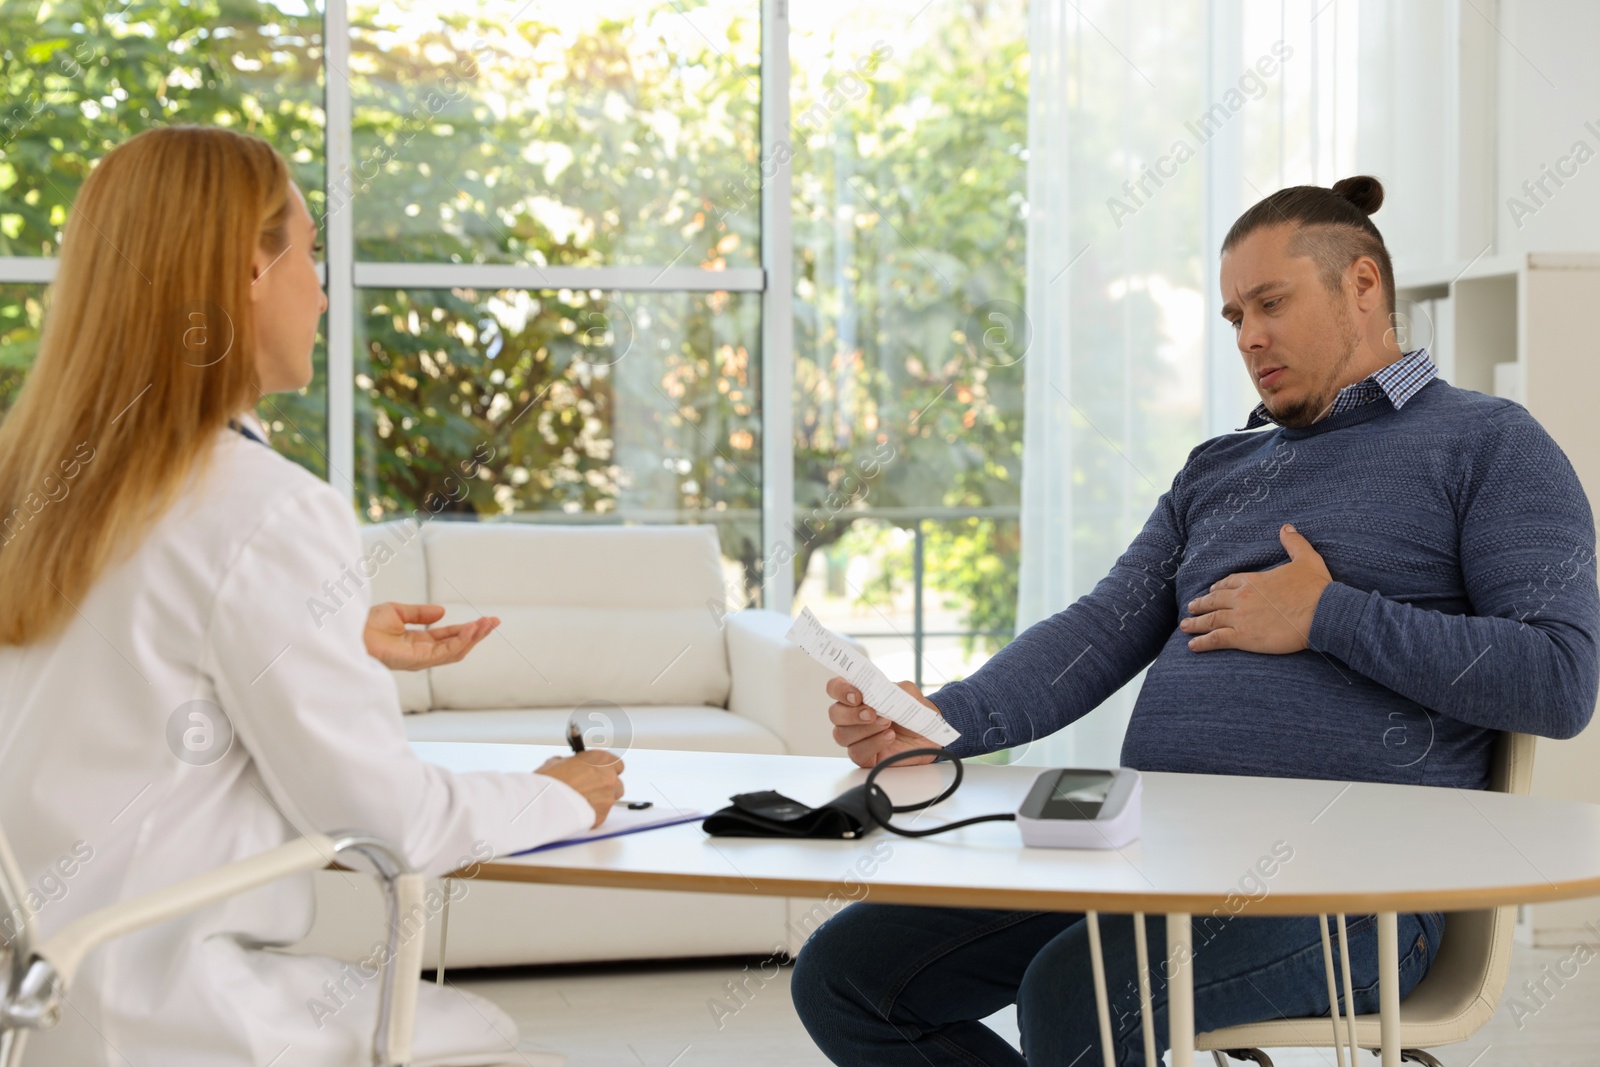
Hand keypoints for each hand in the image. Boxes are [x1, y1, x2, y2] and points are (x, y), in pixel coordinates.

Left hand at [363, 602, 499, 671]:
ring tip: (489, 623)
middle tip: (495, 620)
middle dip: (477, 633)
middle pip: (457, 645)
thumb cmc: (365, 626)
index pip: (448, 636)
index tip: (484, 619)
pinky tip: (472, 628)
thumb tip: (442, 612)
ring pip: (456, 651)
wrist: (351, 634)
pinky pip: (446, 652)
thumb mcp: (397, 612)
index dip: (466, 628)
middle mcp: (422, 653)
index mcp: (417, 642)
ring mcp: (421, 659)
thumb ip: (420, 613)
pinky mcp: (419, 660)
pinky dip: (461, 640)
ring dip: (475, 637)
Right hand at [536, 751, 625, 828]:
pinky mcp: (603, 815)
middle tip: (591, 788)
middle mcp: (609, 777)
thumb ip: (571, 763)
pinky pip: (602, 813)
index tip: (598, 772)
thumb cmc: (549, 781)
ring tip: (583, 801)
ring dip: (602, 799)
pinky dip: (593, 813)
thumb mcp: (557, 762)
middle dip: (606, 785)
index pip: (616, 763)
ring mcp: (608, 797)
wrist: (544, 803)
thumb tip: (569, 766)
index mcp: (601, 759)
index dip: (606, 769)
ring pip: (611, 798)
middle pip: (616, 782)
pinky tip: (578, 811)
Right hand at [827, 676, 944, 768]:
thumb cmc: (913, 710)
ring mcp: (856, 737)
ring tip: (888, 725)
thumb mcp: (906, 692)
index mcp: (857, 695)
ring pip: (842, 735)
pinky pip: (856, 753)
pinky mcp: (863, 756)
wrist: (929, 733)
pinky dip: (873, 744)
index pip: (835, 688)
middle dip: (852, 714)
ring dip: (865, 729)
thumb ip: (889, 688)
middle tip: (872, 713)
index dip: (840, 690)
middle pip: (834, 714)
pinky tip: (889, 737)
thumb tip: (876, 691)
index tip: (857, 696)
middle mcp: (851, 716)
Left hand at [1180, 524, 1331, 653]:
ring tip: (1185, 626)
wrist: (1322, 612)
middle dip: (1201, 604)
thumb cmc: (1316, 588)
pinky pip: (1216, 639)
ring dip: (1195, 623)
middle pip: (1214, 600)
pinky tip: (1192, 646)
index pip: (1228, 583)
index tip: (1211, 591)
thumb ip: (1294, 543)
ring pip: (1210, 619)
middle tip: (1190, 608)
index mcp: (1253, 580)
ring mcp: (1240, 617)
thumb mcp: (1307, 559)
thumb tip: (1287, 527)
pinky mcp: (1243, 636)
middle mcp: (1241, 597)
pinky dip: (1202, 642)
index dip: (1218, 588)